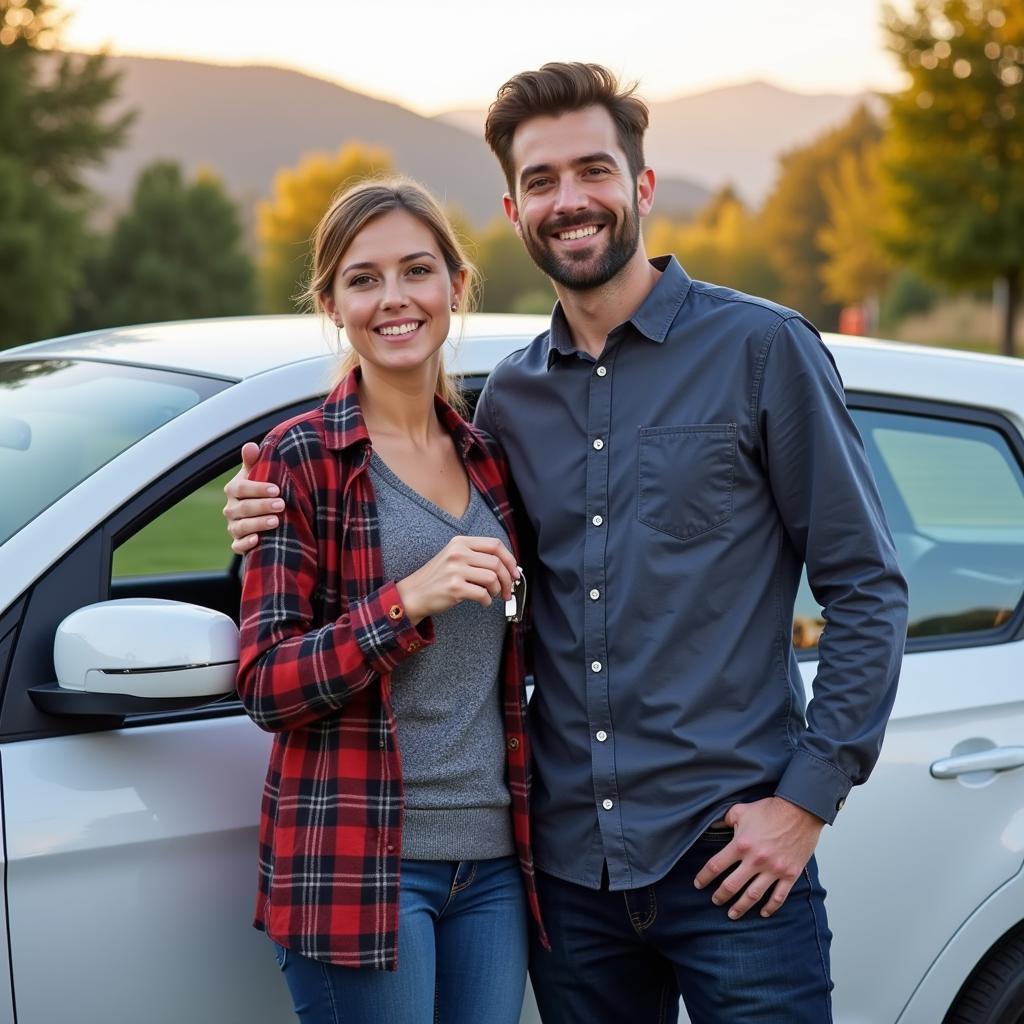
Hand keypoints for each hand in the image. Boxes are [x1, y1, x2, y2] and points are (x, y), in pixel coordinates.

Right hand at [223, 442, 283, 554]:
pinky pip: (237, 546)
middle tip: (281, 504)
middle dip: (262, 506)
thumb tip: (250, 446)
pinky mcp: (238, 542)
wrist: (264, 514)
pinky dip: (245, 544)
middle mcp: (230, 509)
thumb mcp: (260, 474)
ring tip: (276, 521)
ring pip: (241, 526)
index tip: (277, 489)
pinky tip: (257, 540)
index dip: (257, 488)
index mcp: (234, 490)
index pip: (241, 488)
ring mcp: (233, 526)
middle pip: (243, 508)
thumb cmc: (263, 490)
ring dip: (258, 524)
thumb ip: (255, 461)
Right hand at [396, 537, 519, 623]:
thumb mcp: (454, 558)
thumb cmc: (438, 578)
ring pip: (492, 578)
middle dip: (508, 579)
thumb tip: (508, 567)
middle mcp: (458, 553)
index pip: (495, 544)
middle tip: (508, 590)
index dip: (510, 559)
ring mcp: (455, 570)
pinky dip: (487, 600)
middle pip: (497, 562)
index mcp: (460, 543)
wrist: (414, 594)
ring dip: (498, 590)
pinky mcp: (455, 588)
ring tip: (492, 595)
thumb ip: (477, 557)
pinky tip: (483, 601)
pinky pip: (483, 594)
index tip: (514, 572)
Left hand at [693, 797, 824, 919]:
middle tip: (715, 901)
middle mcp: (756, 860)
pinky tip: (762, 913)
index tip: (698, 884)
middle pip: (732, 885)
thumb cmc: (770, 809)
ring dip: (741, 907)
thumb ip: (724, 819)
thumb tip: (712, 825)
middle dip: (720, 896)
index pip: (716, 865)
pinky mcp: (790, 874)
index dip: (704, 877)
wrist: (801, 811)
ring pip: (753, 895)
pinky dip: (770, 907)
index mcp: (741, 844)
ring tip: (732, 914)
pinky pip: (779, 896)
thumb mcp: (741, 810)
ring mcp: (774, 869)